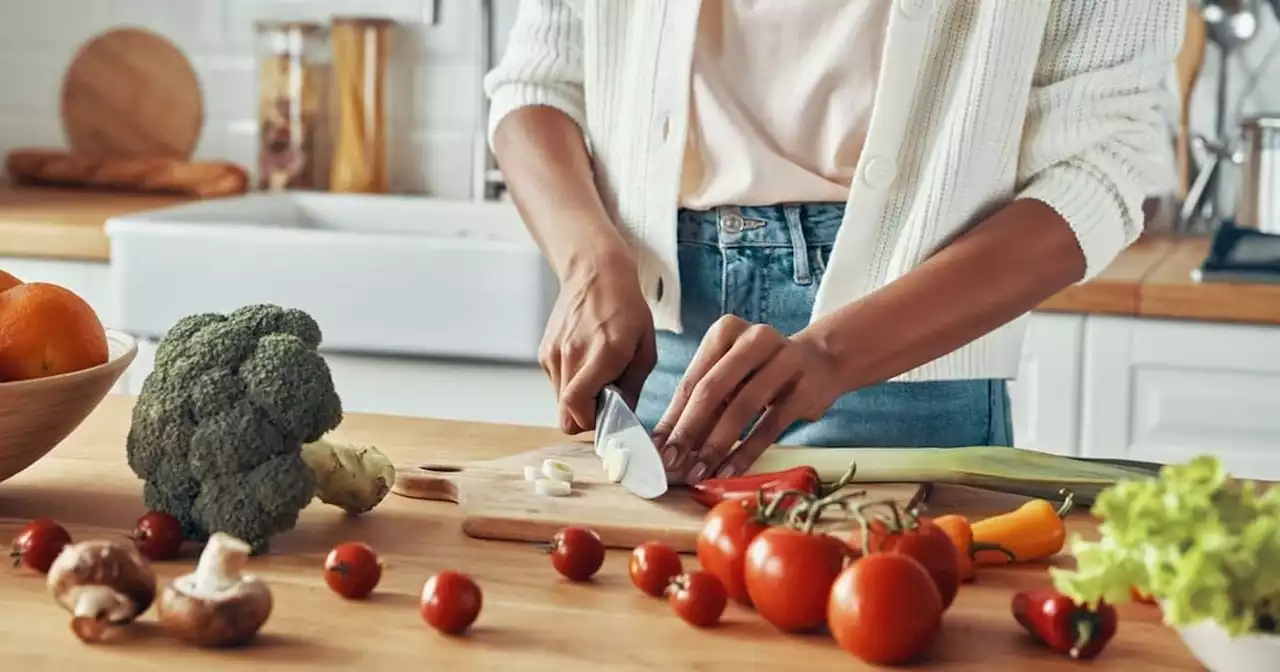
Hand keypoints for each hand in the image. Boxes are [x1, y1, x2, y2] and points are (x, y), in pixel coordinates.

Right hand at [540, 254, 656, 433]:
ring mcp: (554, 354)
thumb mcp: (645, 347)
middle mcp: (572, 356)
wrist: (595, 273)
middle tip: (603, 400)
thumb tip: (623, 414)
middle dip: (584, 416)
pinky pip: (556, 383)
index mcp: (602, 354)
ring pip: (559, 402)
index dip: (590, 423)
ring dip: (578, 398)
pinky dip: (570, 382)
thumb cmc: (625, 307)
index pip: (576, 407)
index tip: (607, 416)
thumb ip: (634, 386)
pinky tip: (584, 361)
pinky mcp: (545, 352)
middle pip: (565, 414)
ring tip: (596, 374)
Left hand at [654, 315, 844, 483]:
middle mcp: (754, 339)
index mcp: (726, 331)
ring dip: (715, 445)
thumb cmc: (762, 371)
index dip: (672, 416)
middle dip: (688, 430)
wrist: (822, 360)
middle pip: (712, 389)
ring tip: (698, 472)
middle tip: (671, 462)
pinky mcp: (804, 388)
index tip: (656, 448)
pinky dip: (746, 452)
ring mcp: (783, 361)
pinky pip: (769, 426)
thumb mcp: (731, 374)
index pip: (693, 379)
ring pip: (741, 408)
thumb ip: (702, 401)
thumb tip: (667, 443)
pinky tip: (728, 470)